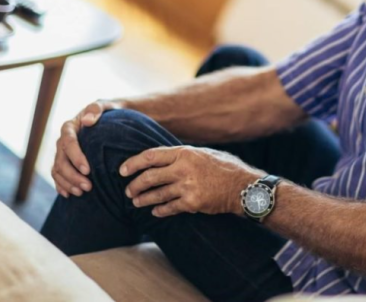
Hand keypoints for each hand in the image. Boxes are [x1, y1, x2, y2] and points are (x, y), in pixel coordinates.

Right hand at [51, 99, 121, 197]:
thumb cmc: (108, 111)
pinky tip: (69, 194)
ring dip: (67, 183)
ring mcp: (62, 153)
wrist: (108, 118)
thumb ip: (96, 109)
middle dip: (72, 175)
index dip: (76, 157)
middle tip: (88, 187)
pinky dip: (62, 185)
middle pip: (61, 160)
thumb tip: (87, 121)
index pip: (68, 142)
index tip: (87, 170)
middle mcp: (63, 140)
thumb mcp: (106, 106)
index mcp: (70, 127)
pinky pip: (58, 175)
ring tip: (82, 193)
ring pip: (57, 170)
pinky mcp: (65, 162)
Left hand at [121, 146, 260, 216]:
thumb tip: (162, 158)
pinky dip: (160, 210)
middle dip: (135, 185)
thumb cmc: (225, 167)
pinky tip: (155, 212)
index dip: (133, 163)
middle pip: (149, 177)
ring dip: (144, 200)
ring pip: (157, 194)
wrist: (243, 186)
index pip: (151, 156)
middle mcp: (184, 169)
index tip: (122, 170)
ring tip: (136, 202)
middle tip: (128, 191)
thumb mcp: (204, 153)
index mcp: (185, 153)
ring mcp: (187, 187)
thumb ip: (183, 155)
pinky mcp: (192, 203)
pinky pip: (169, 208)